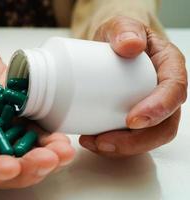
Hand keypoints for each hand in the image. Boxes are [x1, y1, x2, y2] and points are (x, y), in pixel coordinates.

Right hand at [0, 46, 74, 187]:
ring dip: (47, 157)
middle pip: (7, 167)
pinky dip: (51, 139)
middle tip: (47, 161)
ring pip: (27, 154)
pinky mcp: (21, 120)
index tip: (10, 168)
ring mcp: (6, 134)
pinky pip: (37, 133)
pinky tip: (62, 140)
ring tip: (62, 153)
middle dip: (29, 168)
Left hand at [80, 16, 186, 156]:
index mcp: (169, 67)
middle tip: (105, 142)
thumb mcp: (121, 25)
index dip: (158, 109)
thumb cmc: (120, 36)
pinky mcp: (133, 117)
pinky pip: (130, 138)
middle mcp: (164, 92)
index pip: (174, 91)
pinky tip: (92, 141)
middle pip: (164, 126)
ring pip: (147, 138)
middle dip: (137, 141)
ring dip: (122, 148)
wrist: (110, 46)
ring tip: (93, 143)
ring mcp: (150, 107)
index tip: (133, 120)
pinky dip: (112, 146)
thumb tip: (130, 46)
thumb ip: (125, 29)